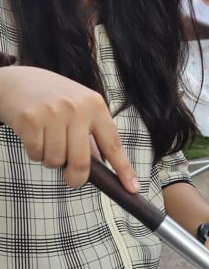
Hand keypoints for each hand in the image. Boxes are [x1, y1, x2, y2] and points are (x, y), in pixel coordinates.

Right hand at [0, 65, 137, 191]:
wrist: (17, 80)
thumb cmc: (53, 97)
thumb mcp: (79, 108)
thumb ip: (92, 135)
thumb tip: (102, 165)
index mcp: (95, 105)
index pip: (113, 144)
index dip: (123, 169)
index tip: (132, 188)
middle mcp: (77, 108)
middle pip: (81, 162)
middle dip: (76, 178)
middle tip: (71, 179)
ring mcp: (53, 113)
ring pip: (56, 161)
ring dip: (51, 160)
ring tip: (47, 141)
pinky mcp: (30, 120)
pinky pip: (36, 154)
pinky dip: (35, 153)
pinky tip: (34, 136)